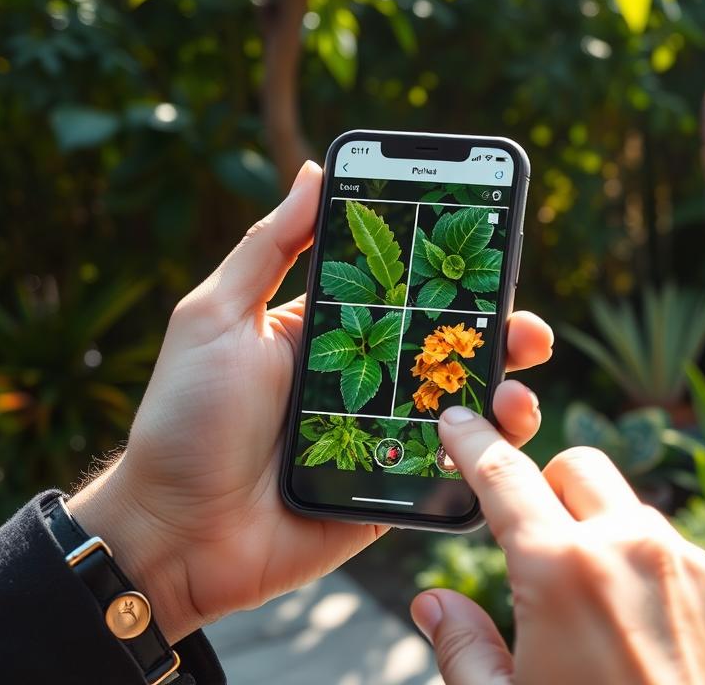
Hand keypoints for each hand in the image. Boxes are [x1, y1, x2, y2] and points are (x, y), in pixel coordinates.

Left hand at [67, 162, 553, 642]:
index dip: (455, 273)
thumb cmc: (185, 420)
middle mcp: (369, 379)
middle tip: (528, 331)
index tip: (496, 253)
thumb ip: (270, 247)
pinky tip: (497, 440)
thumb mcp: (217, 318)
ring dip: (506, 394)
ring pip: (467, 408)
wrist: (175, 534)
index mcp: (333, 330)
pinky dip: (486, 456)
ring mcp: (386, 435)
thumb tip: (317, 170)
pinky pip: (454, 471)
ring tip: (516, 392)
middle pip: (451, 347)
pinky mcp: (395, 491)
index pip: (408, 291)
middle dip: (502, 333)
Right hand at [409, 407, 704, 684]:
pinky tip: (635, 624)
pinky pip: (668, 543)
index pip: (504, 477)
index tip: (458, 420)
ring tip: (589, 606)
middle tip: (533, 548)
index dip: (473, 443)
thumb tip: (432, 602)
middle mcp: (628, 546)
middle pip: (576, 466)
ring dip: (598, 530)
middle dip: (547, 492)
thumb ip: (461, 646)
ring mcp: (683, 560)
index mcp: (561, 570)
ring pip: (626, 506)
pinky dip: (641, 562)